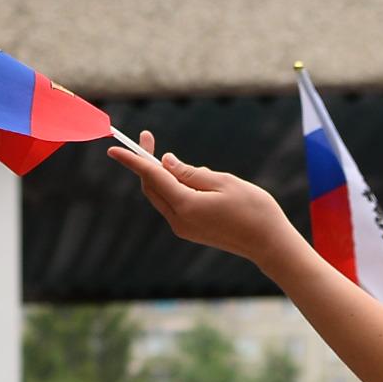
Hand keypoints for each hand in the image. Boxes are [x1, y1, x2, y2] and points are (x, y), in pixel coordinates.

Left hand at [106, 133, 298, 263]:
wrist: (268, 243)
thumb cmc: (253, 209)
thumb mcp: (223, 182)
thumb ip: (190, 172)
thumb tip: (165, 162)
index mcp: (185, 206)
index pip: (152, 176)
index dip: (133, 160)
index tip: (114, 149)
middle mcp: (178, 220)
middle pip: (151, 187)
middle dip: (146, 163)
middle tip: (147, 139)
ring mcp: (182, 228)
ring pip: (160, 196)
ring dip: (161, 176)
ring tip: (182, 162)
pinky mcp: (189, 231)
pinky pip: (173, 204)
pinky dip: (174, 188)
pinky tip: (192, 180)